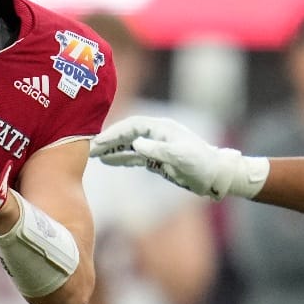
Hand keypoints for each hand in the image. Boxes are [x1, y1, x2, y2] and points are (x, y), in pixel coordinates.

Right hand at [90, 115, 267, 199]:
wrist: (216, 176)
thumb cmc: (201, 163)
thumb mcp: (180, 157)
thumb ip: (157, 150)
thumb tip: (135, 144)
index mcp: (161, 128)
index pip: (132, 126)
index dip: (114, 132)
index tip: (98, 140)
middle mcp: (156, 134)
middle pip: (127, 134)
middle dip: (108, 140)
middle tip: (88, 147)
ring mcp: (156, 147)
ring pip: (128, 146)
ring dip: (112, 149)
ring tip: (93, 155)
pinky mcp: (157, 160)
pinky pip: (134, 157)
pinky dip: (121, 158)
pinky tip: (108, 162)